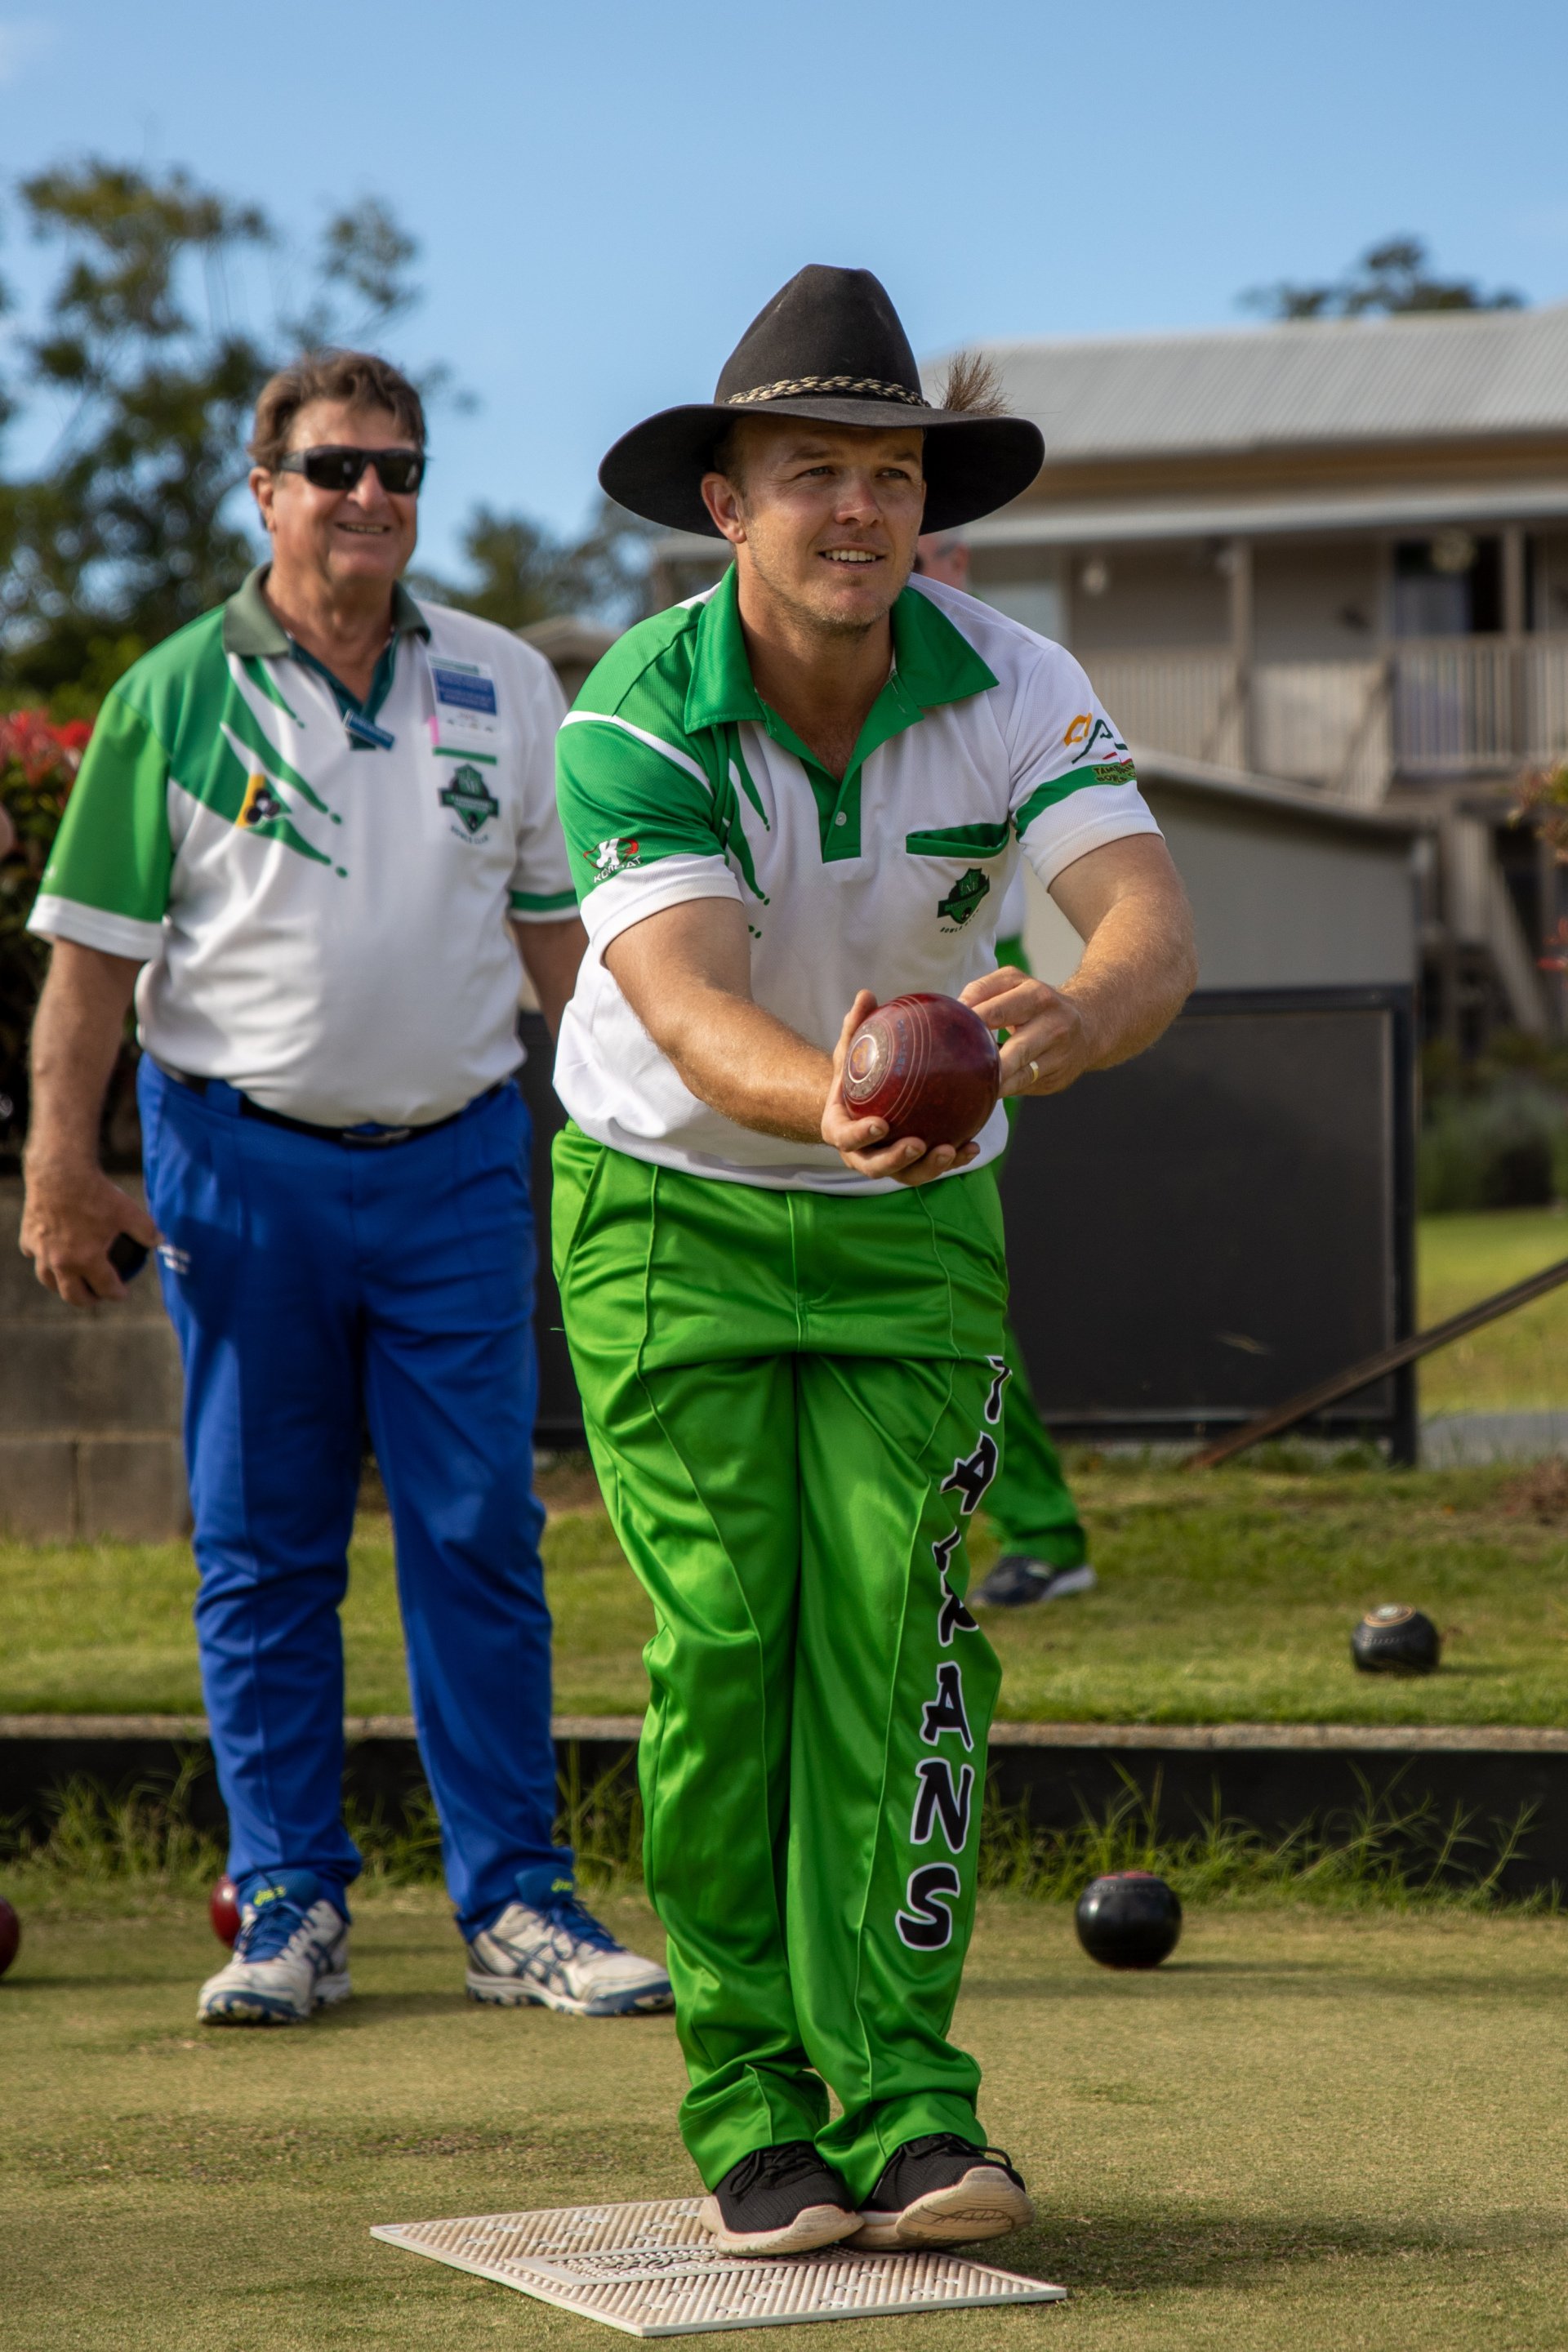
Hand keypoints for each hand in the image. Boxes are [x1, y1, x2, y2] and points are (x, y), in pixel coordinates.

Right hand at [20, 1160, 160, 1306]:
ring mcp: (41, 1252)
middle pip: (72, 1295)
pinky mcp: (28, 1237)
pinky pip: (34, 1256)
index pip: (105, 1288)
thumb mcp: (128, 1210)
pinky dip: (44, 1259)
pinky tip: (52, 1255)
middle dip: (87, 1300)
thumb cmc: (96, 1192)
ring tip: (72, 1282)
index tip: (123, 1293)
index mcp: (87, 1260)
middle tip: (97, 1297)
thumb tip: (160, 1241)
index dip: (117, 1294)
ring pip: (48, 1280)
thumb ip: (146, 1229)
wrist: (59, 1171)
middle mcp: (61, 1262)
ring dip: (62, 1285)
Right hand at [821, 990, 979, 1186]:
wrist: (858, 1102)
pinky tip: (973, 1146)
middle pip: (876, 1166)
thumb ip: (856, 1026)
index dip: (861, 1135)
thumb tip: (866, 994)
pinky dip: (952, 1159)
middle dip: (898, 1159)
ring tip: (953, 1149)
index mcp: (839, 1129)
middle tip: (919, 1143)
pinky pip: (931, 1167)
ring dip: (929, 1167)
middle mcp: (860, 1154)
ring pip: (907, 1174)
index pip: (846, 1137)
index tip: (882, 1124)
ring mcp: (886, 1164)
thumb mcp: (850, 1050)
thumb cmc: (854, 1074)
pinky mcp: (911, 1166)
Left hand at [961, 966, 1092, 1097]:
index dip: (971, 1022)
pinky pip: (1024, 1087)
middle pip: (1016, 1049)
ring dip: (994, 1081)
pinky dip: (1003, 1089)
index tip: (946, 1033)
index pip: (998, 1010)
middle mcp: (1053, 1024)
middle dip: (988, 1061)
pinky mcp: (1058, 1078)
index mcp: (1037, 996)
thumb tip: (953, 1010)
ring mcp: (1059, 1055)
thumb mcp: (1014, 983)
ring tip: (969, 1085)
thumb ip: (982, 990)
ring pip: (1021, 1075)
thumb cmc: (1036, 1004)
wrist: (1089, 1026)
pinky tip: (985, 1091)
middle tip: (958, 1068)